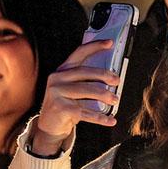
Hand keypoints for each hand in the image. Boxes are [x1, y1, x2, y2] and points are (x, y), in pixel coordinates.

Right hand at [31, 40, 121, 154]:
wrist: (50, 126)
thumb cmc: (66, 104)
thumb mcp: (72, 89)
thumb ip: (86, 81)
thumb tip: (112, 76)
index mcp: (62, 71)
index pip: (79, 54)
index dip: (94, 46)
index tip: (109, 42)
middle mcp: (57, 79)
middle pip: (84, 72)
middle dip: (103, 75)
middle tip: (117, 80)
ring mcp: (57, 94)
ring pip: (86, 91)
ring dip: (104, 96)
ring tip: (115, 100)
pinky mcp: (61, 108)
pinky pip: (85, 112)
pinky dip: (100, 117)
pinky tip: (111, 120)